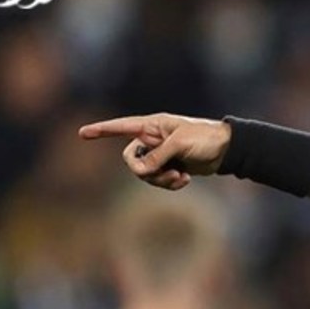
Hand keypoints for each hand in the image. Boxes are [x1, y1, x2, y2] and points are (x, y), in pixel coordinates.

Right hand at [79, 113, 231, 189]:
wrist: (227, 150)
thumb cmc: (205, 138)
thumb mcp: (180, 144)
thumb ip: (158, 156)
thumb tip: (142, 171)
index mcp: (152, 125)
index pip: (121, 127)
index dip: (102, 130)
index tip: (82, 133)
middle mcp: (152, 139)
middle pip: (131, 159)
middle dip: (144, 170)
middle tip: (163, 172)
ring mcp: (160, 154)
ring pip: (145, 174)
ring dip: (161, 179)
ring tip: (180, 177)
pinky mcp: (170, 167)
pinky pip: (159, 180)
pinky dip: (170, 183)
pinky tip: (185, 179)